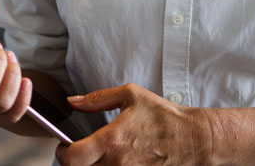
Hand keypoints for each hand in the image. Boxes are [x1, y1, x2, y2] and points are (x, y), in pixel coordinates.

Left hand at [56, 84, 212, 165]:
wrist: (193, 139)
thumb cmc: (164, 117)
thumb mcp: (131, 96)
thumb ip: (98, 98)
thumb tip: (74, 101)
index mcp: (111, 140)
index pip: (71, 158)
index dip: (62, 153)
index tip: (65, 145)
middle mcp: (116, 163)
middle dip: (77, 159)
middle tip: (83, 149)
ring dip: (94, 165)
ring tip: (103, 153)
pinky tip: (118, 159)